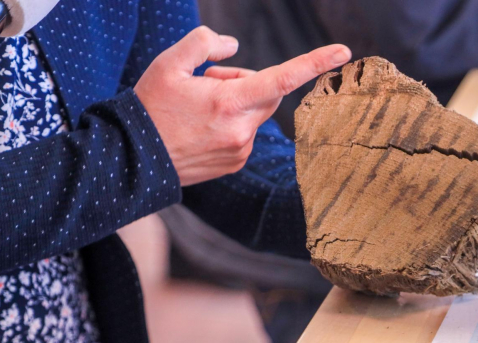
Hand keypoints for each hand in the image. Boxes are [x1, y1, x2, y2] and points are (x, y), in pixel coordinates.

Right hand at [134, 26, 351, 185]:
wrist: (133, 160)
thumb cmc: (150, 108)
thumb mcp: (169, 63)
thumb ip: (204, 43)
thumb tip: (234, 46)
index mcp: (229, 103)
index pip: (283, 78)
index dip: (315, 62)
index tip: (344, 52)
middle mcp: (242, 131)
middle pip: (267, 92)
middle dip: (245, 81)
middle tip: (207, 83)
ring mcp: (241, 151)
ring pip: (254, 113)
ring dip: (236, 104)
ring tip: (198, 111)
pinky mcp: (236, 164)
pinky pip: (246, 133)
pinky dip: (231, 125)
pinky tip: (201, 130)